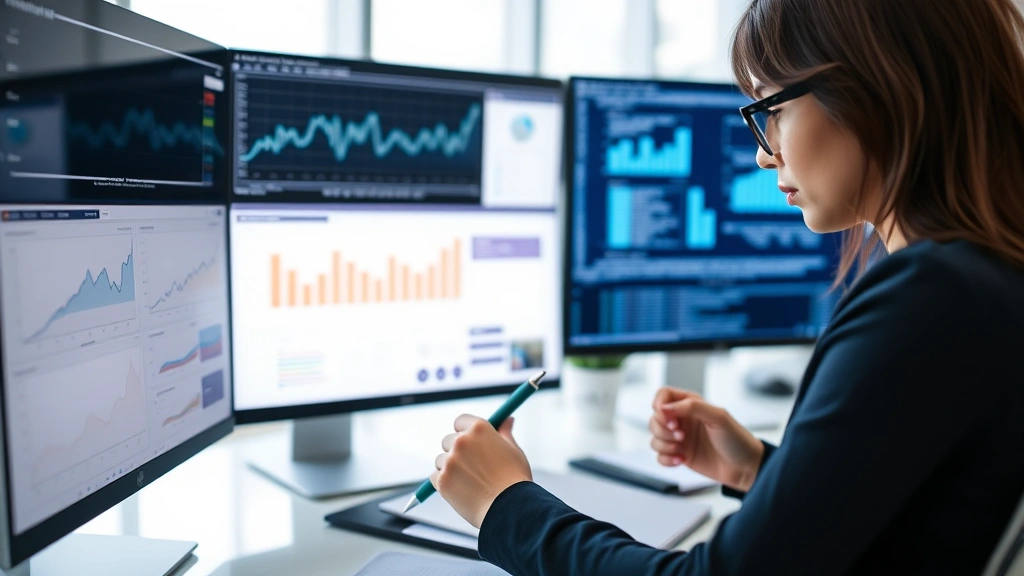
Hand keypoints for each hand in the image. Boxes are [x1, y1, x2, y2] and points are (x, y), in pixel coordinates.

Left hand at [431, 414, 531, 528]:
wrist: (510, 509)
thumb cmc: (515, 480)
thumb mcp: (514, 450)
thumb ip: (505, 433)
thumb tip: (507, 419)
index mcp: (479, 429)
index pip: (460, 421)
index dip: (463, 431)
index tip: (467, 440)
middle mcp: (461, 441)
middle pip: (448, 440)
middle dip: (456, 451)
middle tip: (471, 466)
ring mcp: (450, 460)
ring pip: (441, 460)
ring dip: (450, 469)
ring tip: (471, 483)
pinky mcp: (442, 480)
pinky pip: (435, 477)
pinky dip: (445, 483)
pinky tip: (462, 491)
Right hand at [649, 388, 764, 491]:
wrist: (746, 469)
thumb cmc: (737, 440)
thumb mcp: (718, 417)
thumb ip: (691, 407)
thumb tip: (665, 408)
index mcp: (691, 405)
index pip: (664, 395)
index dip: (660, 404)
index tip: (668, 416)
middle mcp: (683, 420)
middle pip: (654, 418)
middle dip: (663, 429)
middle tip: (681, 435)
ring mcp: (680, 439)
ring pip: (654, 438)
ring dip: (664, 445)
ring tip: (681, 450)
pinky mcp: (680, 455)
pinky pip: (660, 456)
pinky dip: (666, 459)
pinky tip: (681, 460)